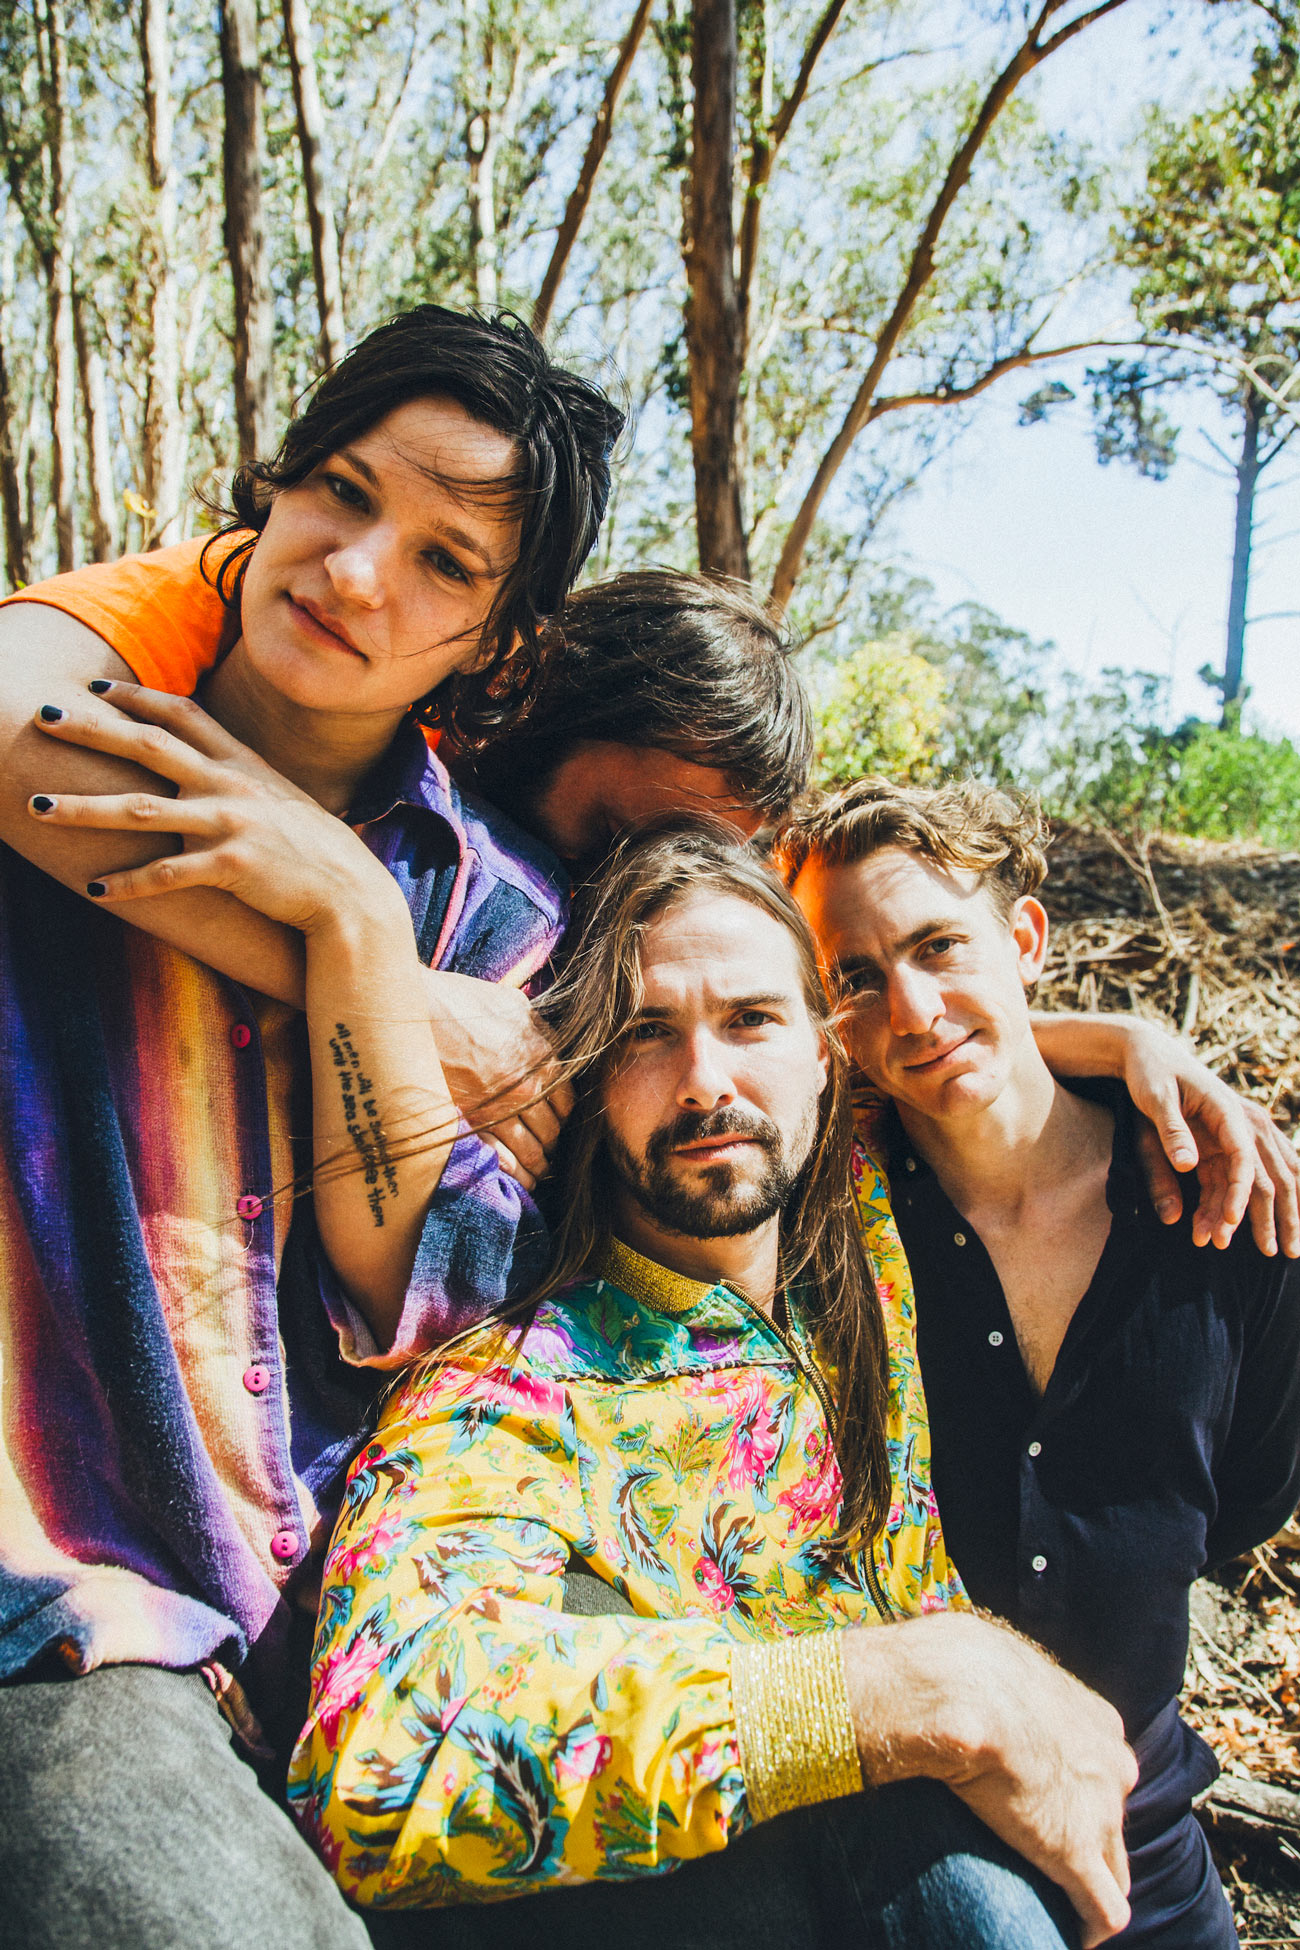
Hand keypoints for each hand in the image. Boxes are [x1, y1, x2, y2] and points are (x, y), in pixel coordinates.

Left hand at [28, 682, 405, 936]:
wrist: (352, 894)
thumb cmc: (315, 850)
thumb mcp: (279, 799)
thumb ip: (240, 779)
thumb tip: (206, 771)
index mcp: (242, 764)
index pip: (182, 715)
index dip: (136, 697)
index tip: (94, 687)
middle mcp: (231, 785)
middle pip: (148, 746)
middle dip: (90, 729)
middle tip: (43, 717)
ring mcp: (231, 824)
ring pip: (142, 810)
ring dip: (83, 808)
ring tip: (37, 806)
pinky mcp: (232, 867)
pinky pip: (167, 874)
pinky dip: (129, 882)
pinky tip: (95, 888)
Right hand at [424, 970, 573, 1188]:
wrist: (413, 1013)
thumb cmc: (458, 1001)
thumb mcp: (509, 1002)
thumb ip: (535, 1026)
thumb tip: (546, 1038)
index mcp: (540, 1056)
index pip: (566, 1101)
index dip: (562, 1115)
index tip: (554, 1120)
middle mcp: (526, 1087)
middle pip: (551, 1130)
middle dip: (550, 1142)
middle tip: (544, 1148)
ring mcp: (498, 1110)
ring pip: (531, 1151)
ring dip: (537, 1165)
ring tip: (535, 1171)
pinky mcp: (471, 1125)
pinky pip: (502, 1162)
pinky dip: (514, 1175)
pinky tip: (517, 1180)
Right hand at [843, 1612, 1136, 1946]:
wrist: (959, 1690)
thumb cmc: (962, 1664)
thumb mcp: (995, 1657)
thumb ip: (1002, 1678)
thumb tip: (967, 1670)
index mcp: (1097, 1721)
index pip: (1102, 1771)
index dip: (1077, 1793)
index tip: (1044, 1804)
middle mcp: (1114, 1767)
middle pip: (1114, 1820)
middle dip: (1089, 1840)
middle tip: (1045, 1854)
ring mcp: (1101, 1814)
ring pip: (1115, 1869)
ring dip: (1090, 1887)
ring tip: (1056, 1904)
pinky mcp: (1077, 1856)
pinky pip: (1104, 1911)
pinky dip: (1089, 1928)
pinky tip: (1072, 1936)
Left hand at [1120, 1024, 1299, 1255]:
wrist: (1146, 1051)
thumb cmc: (1149, 1072)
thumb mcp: (1154, 1097)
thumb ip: (1171, 1131)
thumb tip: (1189, 1166)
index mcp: (1227, 1110)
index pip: (1244, 1158)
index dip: (1240, 1193)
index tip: (1232, 1223)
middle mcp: (1239, 1122)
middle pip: (1265, 1174)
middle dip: (1263, 1215)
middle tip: (1265, 1253)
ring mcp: (1233, 1132)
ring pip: (1254, 1180)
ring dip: (1247, 1214)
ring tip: (1222, 1245)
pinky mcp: (1221, 1141)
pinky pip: (1233, 1177)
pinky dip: (1228, 1202)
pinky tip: (1222, 1228)